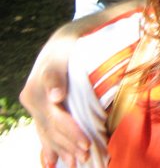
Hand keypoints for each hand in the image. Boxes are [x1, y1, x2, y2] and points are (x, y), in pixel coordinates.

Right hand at [19, 38, 90, 166]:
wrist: (62, 41)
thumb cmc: (69, 45)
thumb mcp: (65, 52)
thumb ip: (57, 76)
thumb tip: (56, 97)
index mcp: (38, 87)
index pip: (56, 117)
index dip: (72, 132)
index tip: (86, 142)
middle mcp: (33, 98)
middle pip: (52, 127)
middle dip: (70, 143)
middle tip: (88, 154)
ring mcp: (35, 105)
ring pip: (48, 132)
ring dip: (63, 148)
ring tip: (79, 161)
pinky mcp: (40, 109)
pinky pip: (44, 131)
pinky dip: (51, 147)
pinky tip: (56, 161)